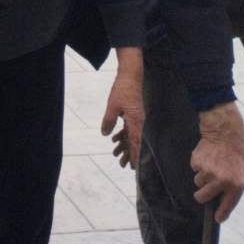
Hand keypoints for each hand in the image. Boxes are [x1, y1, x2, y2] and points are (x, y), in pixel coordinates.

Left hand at [101, 49, 143, 169]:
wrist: (130, 76)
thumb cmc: (123, 90)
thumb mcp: (113, 106)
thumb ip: (109, 120)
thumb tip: (105, 134)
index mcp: (136, 121)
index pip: (136, 142)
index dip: (135, 155)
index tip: (134, 166)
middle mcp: (138, 122)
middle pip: (134, 142)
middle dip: (129, 154)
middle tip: (123, 165)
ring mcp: (136, 119)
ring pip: (131, 136)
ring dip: (124, 145)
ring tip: (116, 155)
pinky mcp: (133, 114)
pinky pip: (128, 128)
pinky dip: (122, 135)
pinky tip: (114, 139)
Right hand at [191, 101, 243, 219]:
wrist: (225, 132)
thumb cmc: (236, 152)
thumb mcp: (241, 171)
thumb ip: (233, 185)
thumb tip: (222, 197)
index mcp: (236, 184)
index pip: (227, 205)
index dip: (221, 214)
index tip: (217, 219)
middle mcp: (222, 181)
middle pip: (202, 197)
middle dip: (201, 195)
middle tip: (204, 190)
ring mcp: (208, 172)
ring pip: (198, 182)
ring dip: (202, 176)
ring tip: (211, 164)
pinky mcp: (197, 163)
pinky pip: (195, 169)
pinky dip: (199, 165)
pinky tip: (207, 156)